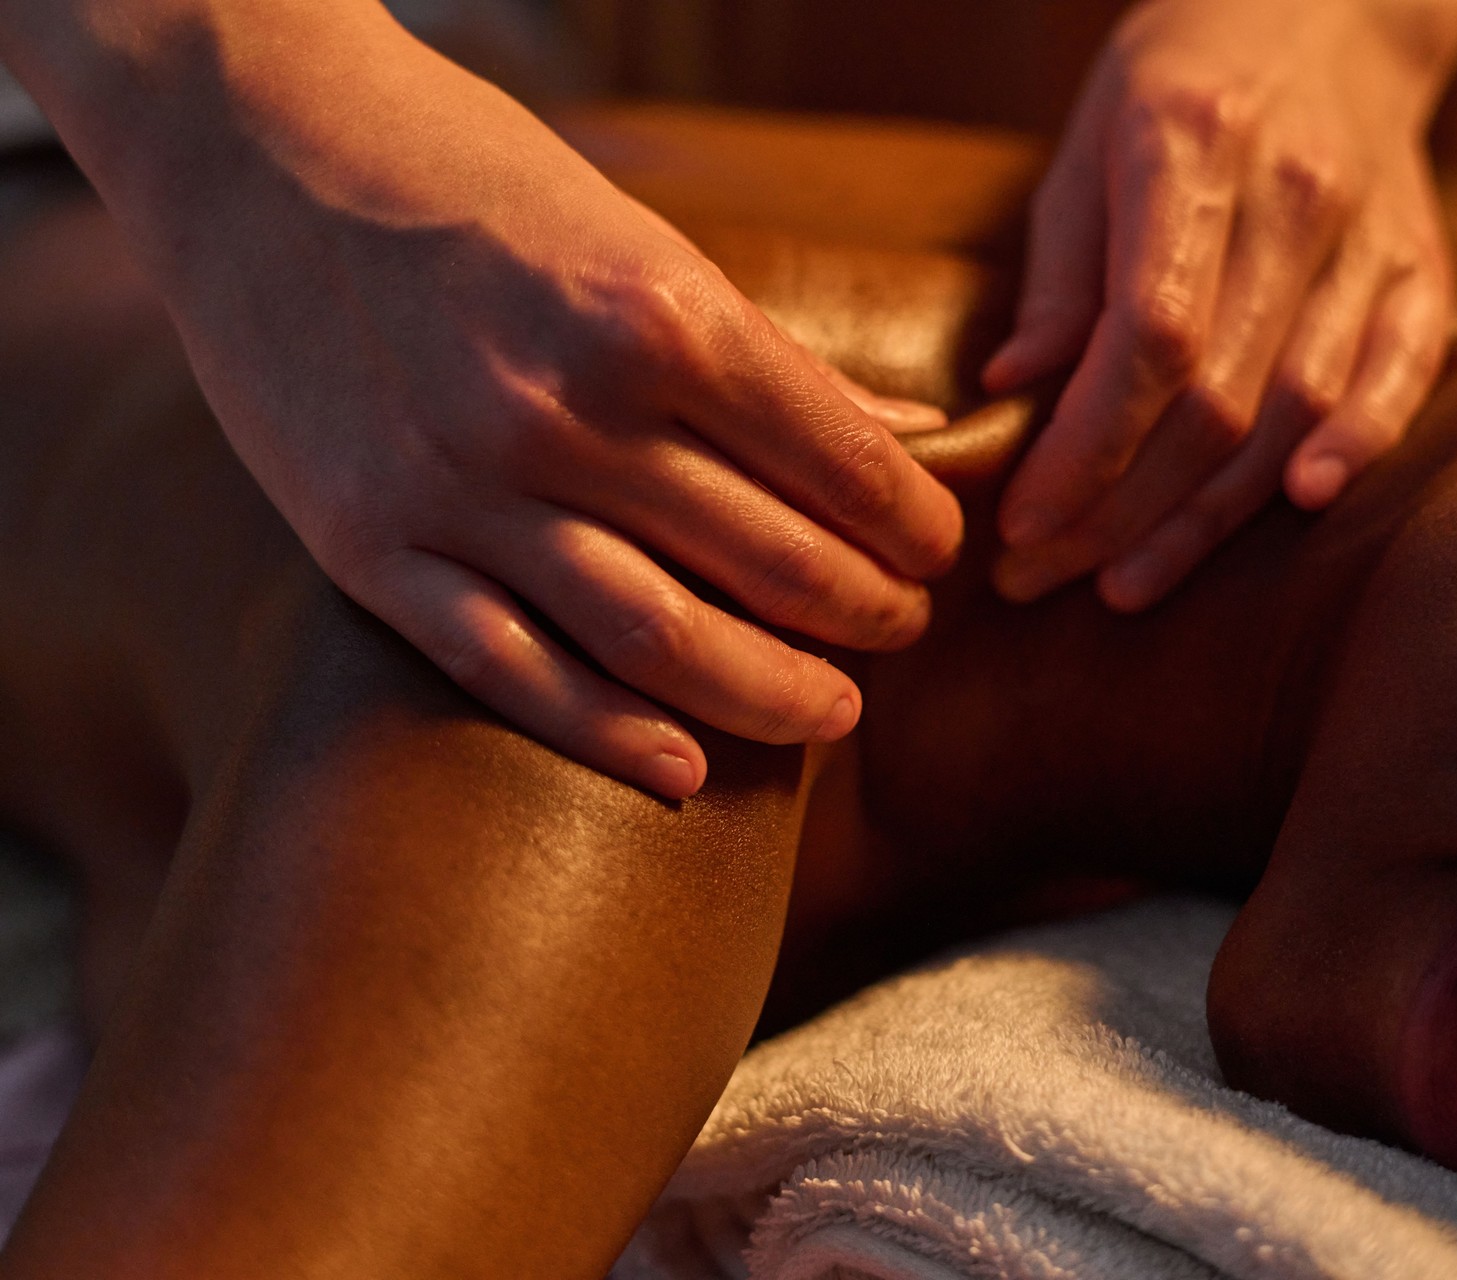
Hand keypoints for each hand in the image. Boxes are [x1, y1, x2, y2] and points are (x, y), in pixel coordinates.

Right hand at [38, 10, 962, 797]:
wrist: (255, 147)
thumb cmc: (475, 181)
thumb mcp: (642, 239)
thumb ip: (775, 357)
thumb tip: (913, 434)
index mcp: (655, 314)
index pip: (841, 462)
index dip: (915, 525)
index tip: (938, 551)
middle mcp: (566, 409)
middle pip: (772, 563)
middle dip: (868, 613)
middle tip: (903, 629)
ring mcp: (462, 488)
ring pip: (660, 639)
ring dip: (772, 693)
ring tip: (833, 711)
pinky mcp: (371, 548)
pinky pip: (513, 671)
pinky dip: (610, 734)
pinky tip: (688, 768)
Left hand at [984, 0, 1456, 608]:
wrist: (1326, 9)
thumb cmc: (1178, 86)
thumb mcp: (1088, 147)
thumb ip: (1060, 276)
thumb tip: (1012, 396)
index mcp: (1193, 146)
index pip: (1148, 335)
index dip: (1085, 448)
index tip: (1023, 522)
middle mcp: (1296, 193)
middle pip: (1216, 396)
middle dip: (1120, 510)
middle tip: (1045, 579)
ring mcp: (1371, 232)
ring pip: (1295, 410)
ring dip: (1207, 517)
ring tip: (1125, 582)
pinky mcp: (1421, 267)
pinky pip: (1399, 377)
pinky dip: (1355, 449)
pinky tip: (1295, 510)